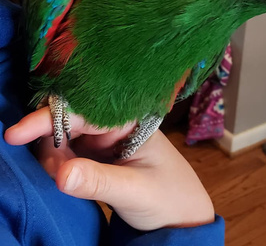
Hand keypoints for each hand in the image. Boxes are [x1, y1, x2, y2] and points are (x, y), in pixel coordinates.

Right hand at [5, 108, 214, 230]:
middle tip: (50, 169)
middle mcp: (115, 127)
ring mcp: (106, 144)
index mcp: (130, 122)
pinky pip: (71, 157)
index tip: (17, 133)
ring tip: (61, 176)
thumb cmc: (171, 198)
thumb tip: (60, 172)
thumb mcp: (136, 190)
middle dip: (51, 142)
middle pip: (71, 122)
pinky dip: (61, 167)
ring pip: (67, 140)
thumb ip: (99, 181)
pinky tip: (65, 178)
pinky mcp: (99, 160)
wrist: (182, 218)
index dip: (49, 119)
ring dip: (55, 157)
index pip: (85, 113)